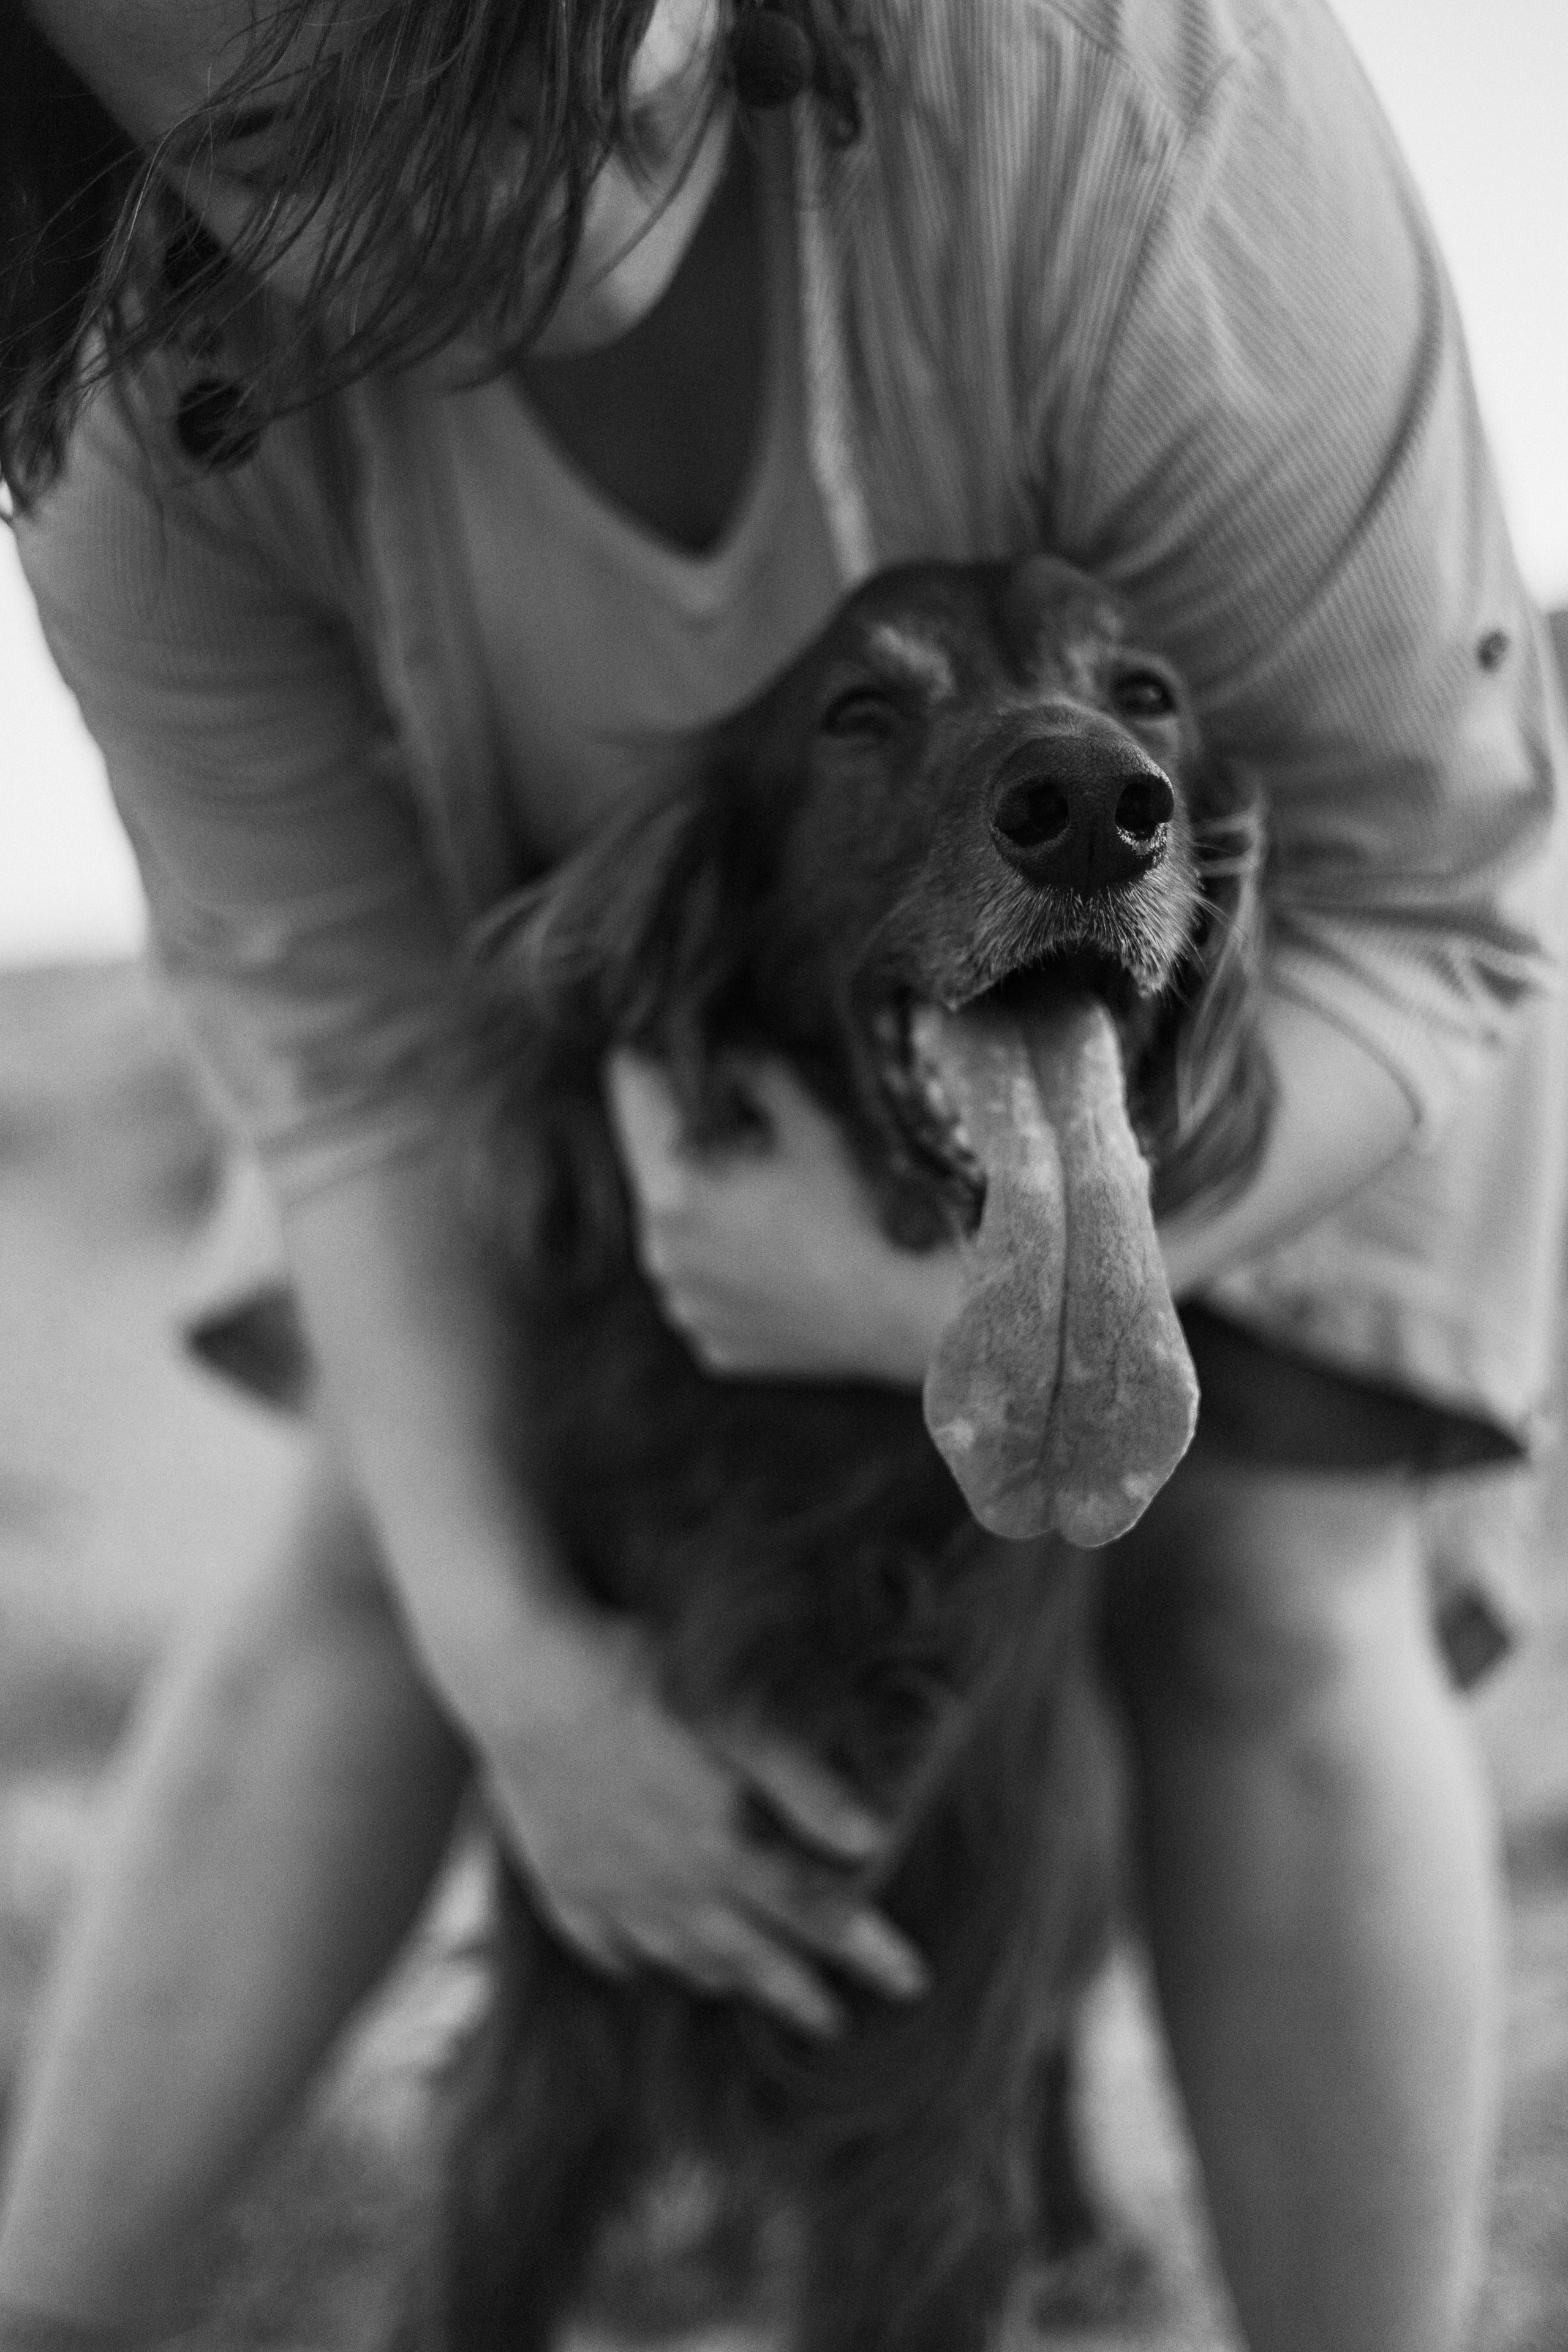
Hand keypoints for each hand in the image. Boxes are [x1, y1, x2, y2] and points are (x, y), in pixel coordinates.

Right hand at [484, 1606, 928, 2036]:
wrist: (524, 1675)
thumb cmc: (640, 1681)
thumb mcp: (737, 1720)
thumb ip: (805, 1782)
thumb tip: (874, 1839)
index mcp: (724, 1845)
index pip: (815, 1911)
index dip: (868, 1948)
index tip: (912, 1981)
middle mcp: (670, 1883)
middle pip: (750, 1952)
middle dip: (800, 1991)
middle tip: (834, 2025)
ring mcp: (609, 1886)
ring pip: (674, 1953)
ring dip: (720, 1977)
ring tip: (744, 1990)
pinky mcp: (557, 1873)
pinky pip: (599, 1940)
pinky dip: (627, 1960)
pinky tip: (635, 1963)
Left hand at [604, 1050, 964, 1383]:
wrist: (904, 1312)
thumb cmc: (860, 1206)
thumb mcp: (804, 1116)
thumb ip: (746, 1065)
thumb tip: (717, 1045)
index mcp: (670, 1190)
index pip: (627, 1088)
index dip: (652, 1056)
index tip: (679, 1046)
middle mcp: (659, 1253)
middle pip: (649, 1163)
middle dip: (685, 1139)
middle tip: (749, 1134)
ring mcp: (683, 1305)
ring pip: (674, 1232)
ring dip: (705, 1209)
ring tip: (776, 1208)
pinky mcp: (710, 1342)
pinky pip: (704, 1286)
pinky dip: (728, 1268)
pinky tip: (784, 1263)